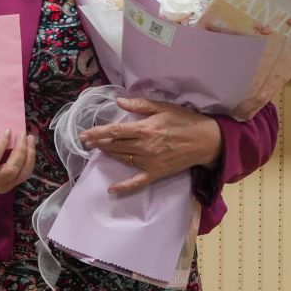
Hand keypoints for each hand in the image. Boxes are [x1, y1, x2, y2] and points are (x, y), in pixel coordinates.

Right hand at [0, 127, 37, 194]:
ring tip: (30, 139)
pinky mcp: (7, 188)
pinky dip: (29, 162)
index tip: (7, 130)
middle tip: (22, 134)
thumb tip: (0, 128)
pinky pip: (23, 176)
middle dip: (20, 151)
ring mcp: (0, 188)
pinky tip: (30, 149)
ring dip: (29, 156)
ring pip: (21, 174)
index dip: (1, 144)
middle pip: (11, 169)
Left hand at [78, 96, 222, 193]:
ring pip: (123, 158)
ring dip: (109, 155)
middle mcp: (144, 146)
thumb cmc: (185, 120)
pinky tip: (111, 189)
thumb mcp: (163, 107)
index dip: (98, 132)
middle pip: (116, 145)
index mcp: (145, 129)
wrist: (206, 140)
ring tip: (97, 150)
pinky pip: (137, 182)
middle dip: (99, 143)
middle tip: (85, 141)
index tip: (85, 134)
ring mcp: (150, 162)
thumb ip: (140, 105)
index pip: (115, 131)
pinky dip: (124, 187)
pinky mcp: (157, 173)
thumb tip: (118, 101)